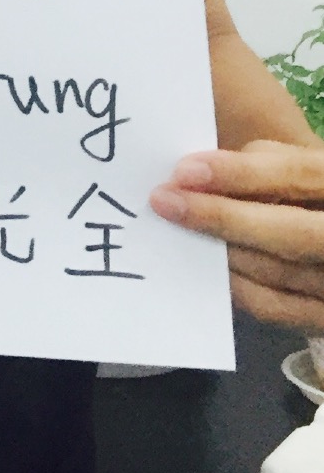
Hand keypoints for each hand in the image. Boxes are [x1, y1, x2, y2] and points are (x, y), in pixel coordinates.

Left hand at [151, 141, 323, 328]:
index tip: (185, 171)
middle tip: (163, 200)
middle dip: (223, 217)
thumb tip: (202, 174)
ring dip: (222, 250)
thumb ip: (269, 164)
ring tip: (175, 229)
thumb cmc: (313, 199)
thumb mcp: (308, 172)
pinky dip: (234, 285)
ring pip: (278, 272)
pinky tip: (204, 264)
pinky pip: (274, 307)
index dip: (242, 173)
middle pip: (292, 234)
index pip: (300, 176)